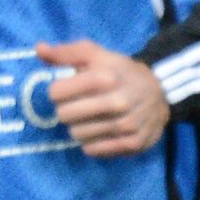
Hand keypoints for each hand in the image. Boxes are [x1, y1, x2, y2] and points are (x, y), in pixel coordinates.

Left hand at [35, 39, 168, 157]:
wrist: (161, 92)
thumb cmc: (121, 71)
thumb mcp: (95, 55)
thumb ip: (66, 52)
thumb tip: (39, 49)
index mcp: (105, 76)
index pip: (56, 92)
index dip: (57, 90)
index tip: (66, 89)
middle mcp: (117, 101)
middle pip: (64, 115)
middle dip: (66, 109)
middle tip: (77, 105)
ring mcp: (126, 125)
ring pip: (76, 135)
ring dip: (78, 127)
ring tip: (89, 117)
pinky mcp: (132, 144)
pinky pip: (93, 150)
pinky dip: (91, 142)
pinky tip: (100, 130)